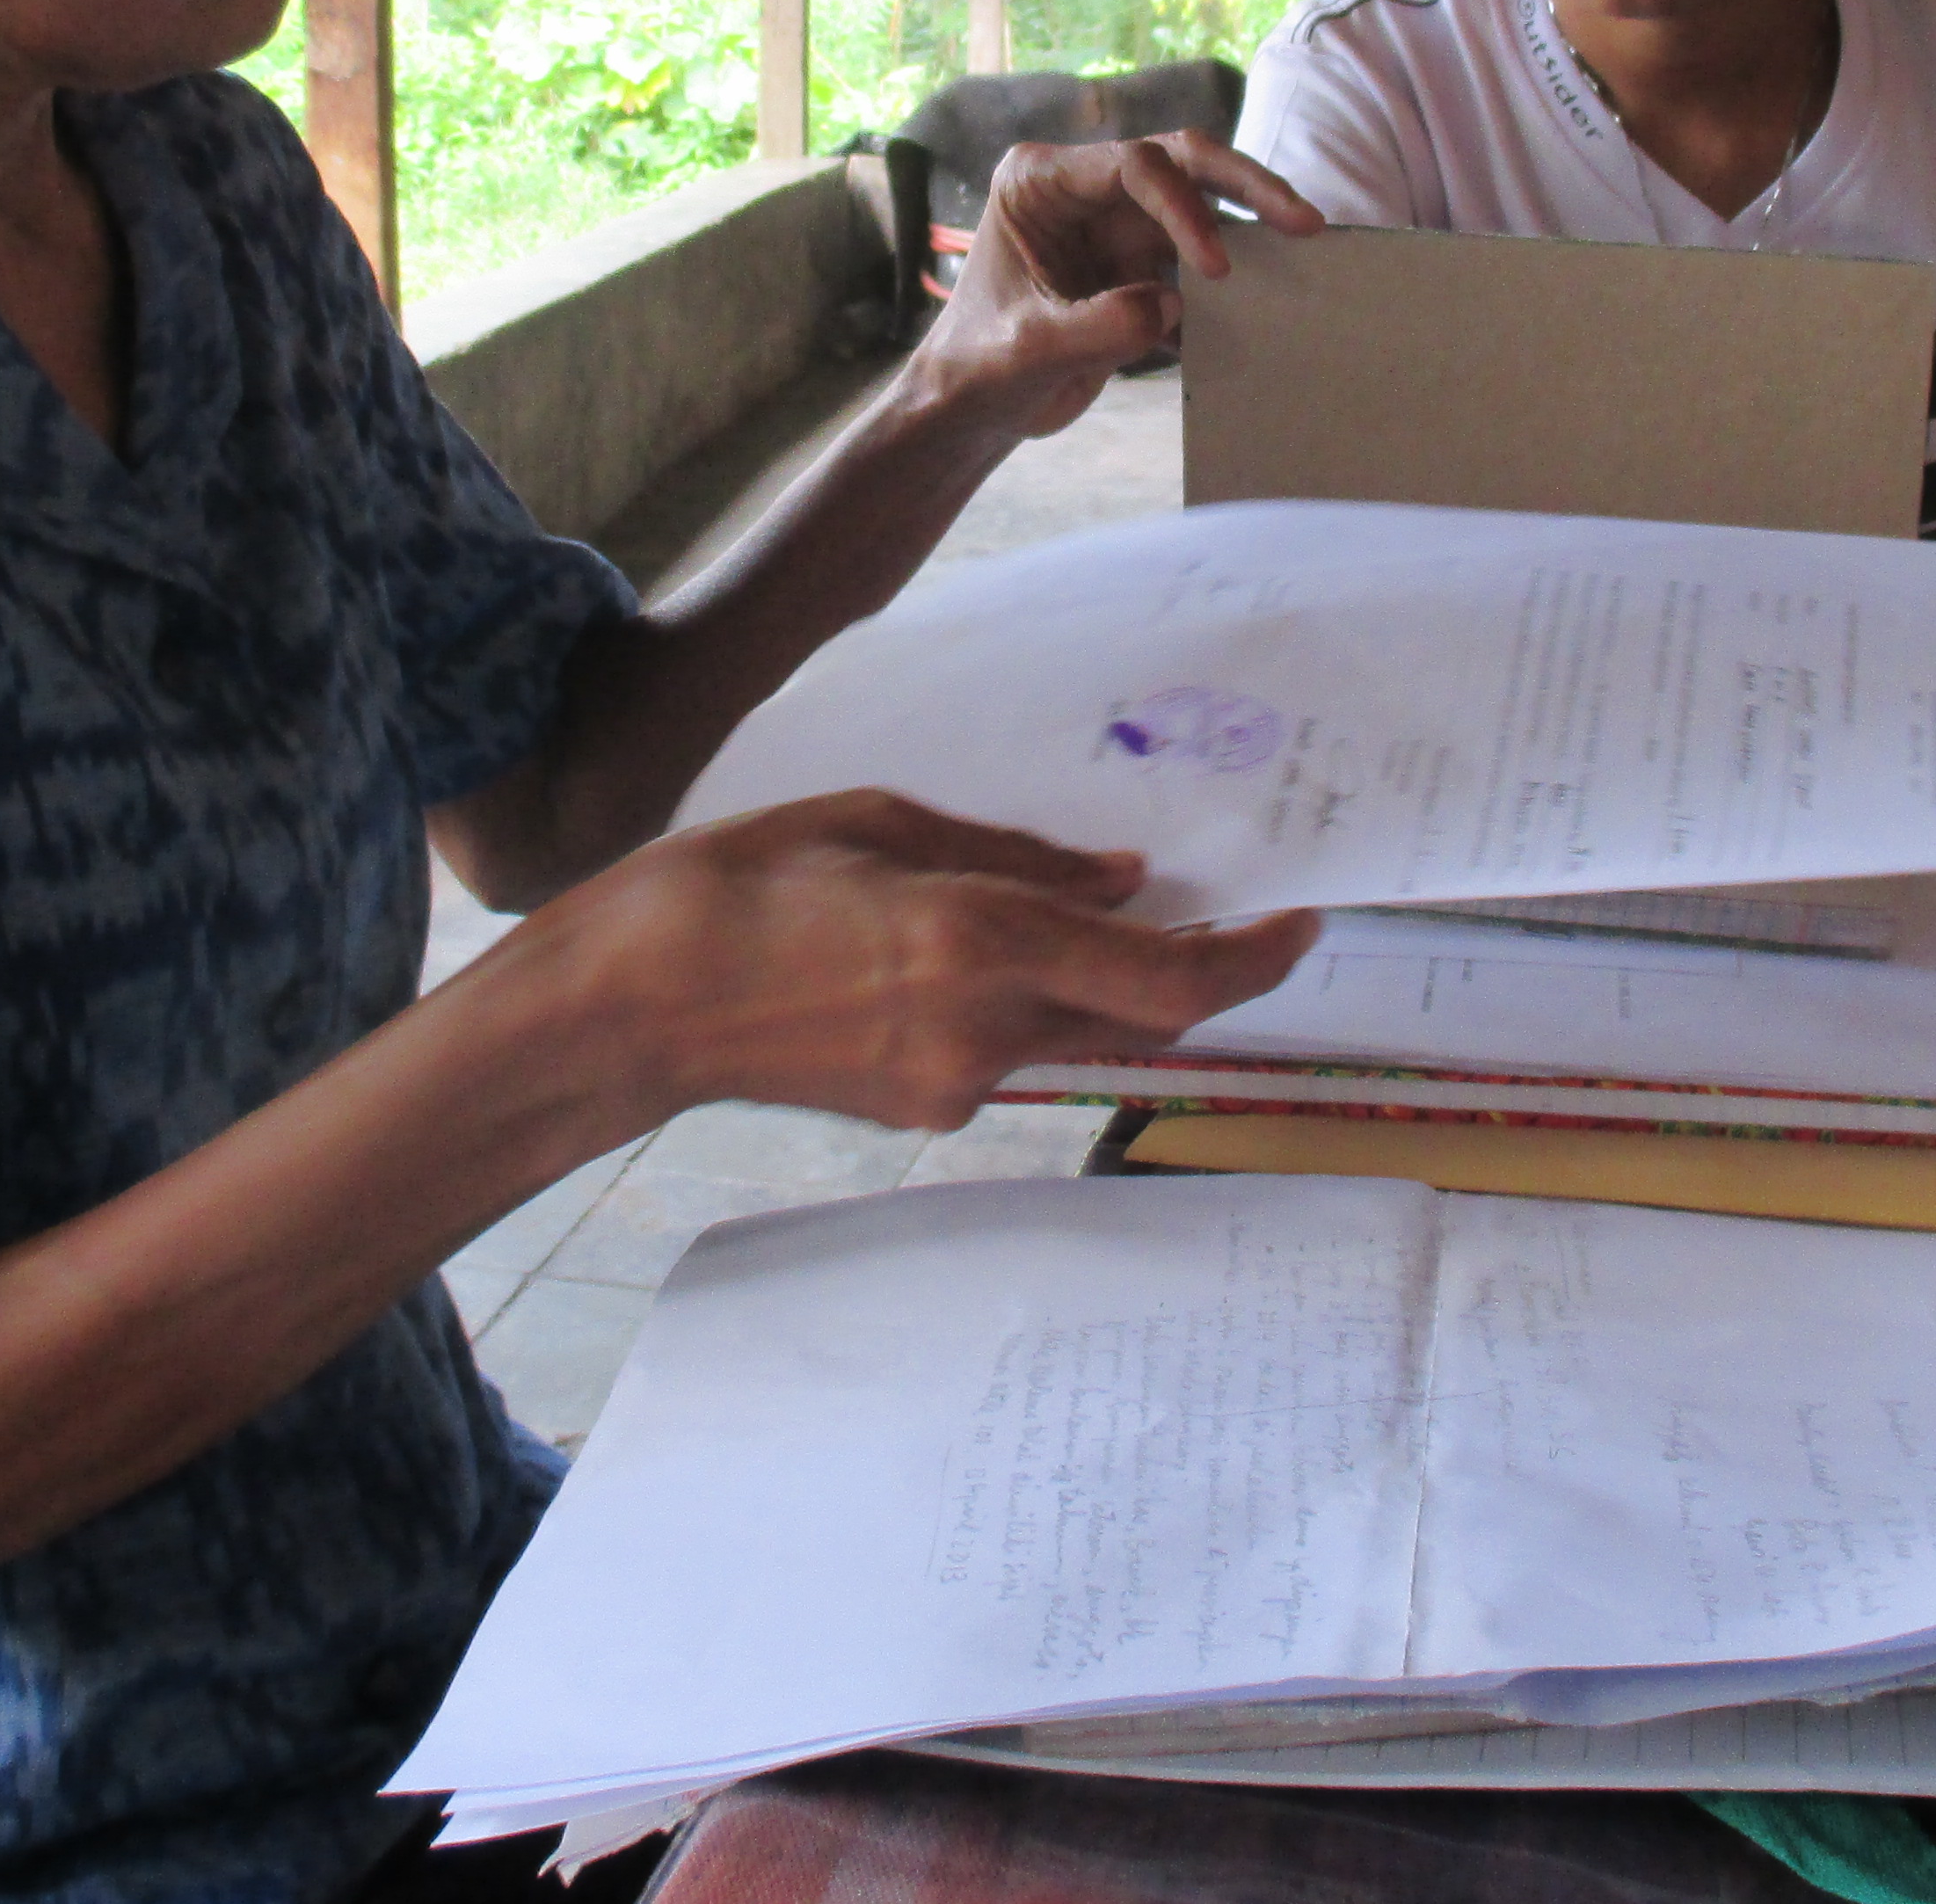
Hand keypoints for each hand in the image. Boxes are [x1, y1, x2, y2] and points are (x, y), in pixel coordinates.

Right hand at [527, 790, 1320, 1131]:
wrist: (633, 1003)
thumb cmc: (739, 881)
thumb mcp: (883, 823)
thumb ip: (1018, 856)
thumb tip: (1124, 882)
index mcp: (982, 937)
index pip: (1172, 978)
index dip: (1255, 959)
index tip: (1302, 925)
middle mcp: (986, 1026)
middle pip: (1140, 1015)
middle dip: (1187, 964)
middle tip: (1207, 905)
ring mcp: (954, 1083)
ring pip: (1071, 1027)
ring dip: (1087, 976)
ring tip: (1028, 904)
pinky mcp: (922, 1111)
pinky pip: (1005, 1046)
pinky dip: (1015, 997)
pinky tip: (942, 950)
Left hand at [912, 132, 1321, 438]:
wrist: (973, 409)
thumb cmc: (979, 368)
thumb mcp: (1030, 348)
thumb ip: (1099, 324)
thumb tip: (1172, 305)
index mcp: (1040, 181)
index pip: (1133, 167)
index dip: (1183, 208)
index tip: (1212, 268)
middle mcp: (1084, 189)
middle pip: (1180, 164)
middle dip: (1244, 184)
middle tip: (1302, 218)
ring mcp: (1114, 225)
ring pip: (1200, 205)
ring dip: (1251, 224)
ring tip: (1309, 240)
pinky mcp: (1138, 265)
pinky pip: (1199, 257)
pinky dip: (1237, 274)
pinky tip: (1278, 292)